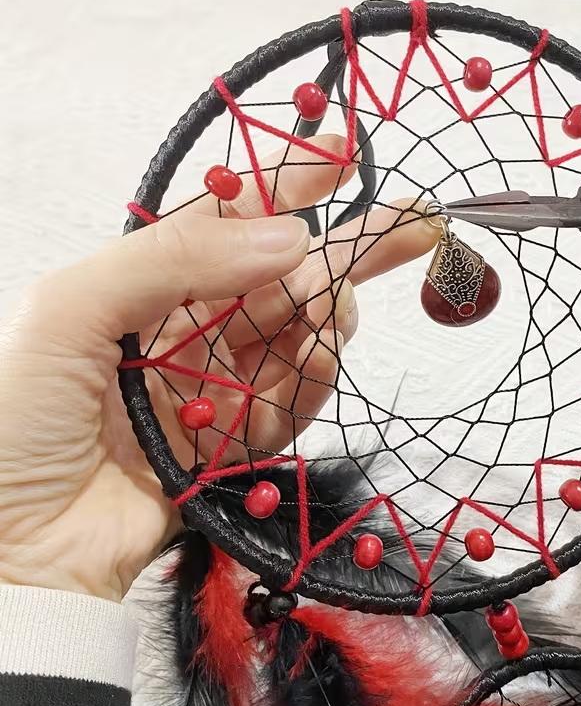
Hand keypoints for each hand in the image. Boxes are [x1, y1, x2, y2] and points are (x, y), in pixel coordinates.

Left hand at [0, 135, 436, 601]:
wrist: (14, 550)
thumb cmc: (14, 422)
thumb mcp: (72, 310)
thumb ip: (176, 259)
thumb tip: (288, 237)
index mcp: (149, 283)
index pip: (231, 220)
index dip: (287, 184)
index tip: (344, 156)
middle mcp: (193, 326)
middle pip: (286, 274)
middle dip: (350, 244)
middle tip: (415, 222)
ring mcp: (221, 385)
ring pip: (302, 334)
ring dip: (330, 314)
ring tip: (335, 307)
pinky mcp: (241, 443)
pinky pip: (294, 402)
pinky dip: (314, 379)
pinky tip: (318, 357)